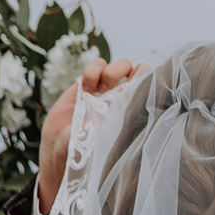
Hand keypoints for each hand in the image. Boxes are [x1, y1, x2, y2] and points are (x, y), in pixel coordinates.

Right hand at [35, 56, 140, 208]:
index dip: (150, 81)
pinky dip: (93, 71)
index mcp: (135, 110)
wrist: (61, 151)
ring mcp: (107, 88)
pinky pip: (98, 65)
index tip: (138, 90)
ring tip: (101, 89)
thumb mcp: (102, 136)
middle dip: (131, 73)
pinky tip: (86, 89)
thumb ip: (114, 114)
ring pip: (121, 63)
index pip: (152, 88)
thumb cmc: (87, 151)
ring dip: (112, 71)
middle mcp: (124, 97)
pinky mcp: (88, 83)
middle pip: (141, 69)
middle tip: (114, 90)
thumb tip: (126, 90)